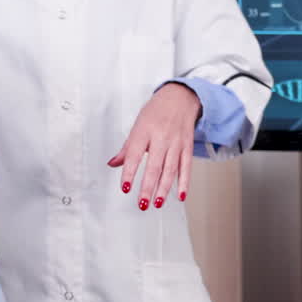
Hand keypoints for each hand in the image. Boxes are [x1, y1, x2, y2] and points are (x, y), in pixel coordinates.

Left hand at [107, 83, 198, 210]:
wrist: (180, 98)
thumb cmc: (156, 112)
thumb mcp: (138, 125)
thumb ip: (127, 148)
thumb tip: (113, 163)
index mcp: (145, 131)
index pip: (135, 154)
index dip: (129, 172)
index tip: (125, 188)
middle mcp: (161, 137)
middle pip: (154, 166)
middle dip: (148, 187)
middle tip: (142, 203)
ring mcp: (176, 142)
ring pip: (170, 169)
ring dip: (164, 188)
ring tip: (157, 203)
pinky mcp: (188, 147)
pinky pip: (186, 167)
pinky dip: (184, 182)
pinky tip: (181, 195)